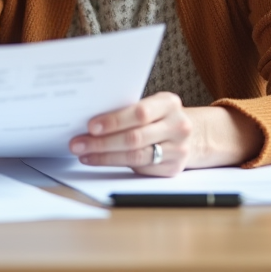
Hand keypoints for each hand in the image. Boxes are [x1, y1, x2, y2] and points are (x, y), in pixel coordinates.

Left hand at [69, 94, 263, 176]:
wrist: (193, 134)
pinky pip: (140, 168)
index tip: (90, 126)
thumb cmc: (159, 116)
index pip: (139, 113)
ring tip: (83, 153)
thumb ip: (129, 109)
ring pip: (135, 156)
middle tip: (77, 143)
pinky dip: (115, 164)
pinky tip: (98, 160)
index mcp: (169, 103)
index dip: (114, 120)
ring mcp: (178, 149)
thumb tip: (89, 118)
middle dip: (101, 142)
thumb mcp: (152, 105)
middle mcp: (178, 126)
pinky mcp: (173, 168)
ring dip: (104, 156)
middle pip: (134, 138)